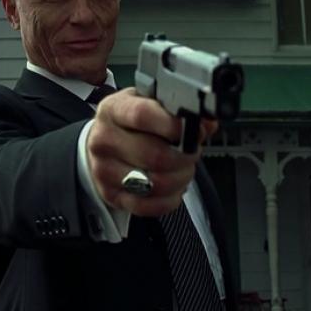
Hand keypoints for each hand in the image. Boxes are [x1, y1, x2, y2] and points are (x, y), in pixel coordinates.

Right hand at [86, 88, 217, 216]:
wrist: (104, 142)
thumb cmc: (131, 122)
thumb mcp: (150, 103)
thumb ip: (179, 111)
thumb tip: (207, 124)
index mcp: (113, 110)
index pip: (143, 116)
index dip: (174, 125)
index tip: (195, 129)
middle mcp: (104, 140)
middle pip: (155, 155)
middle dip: (185, 156)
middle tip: (192, 151)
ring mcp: (104, 170)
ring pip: (156, 184)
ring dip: (180, 178)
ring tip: (183, 168)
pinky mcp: (110, 195)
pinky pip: (149, 206)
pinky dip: (169, 199)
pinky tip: (173, 186)